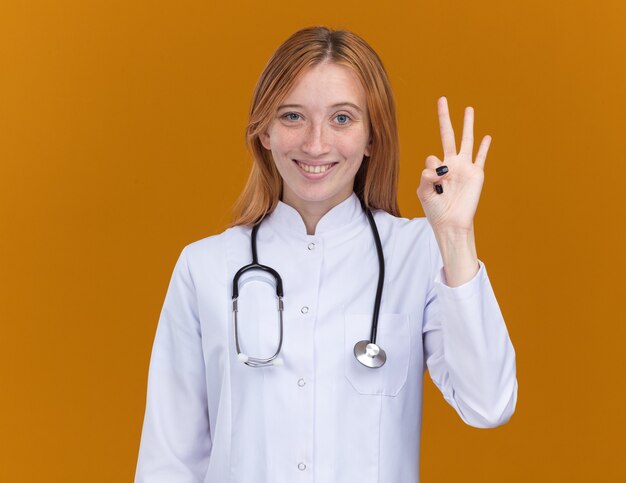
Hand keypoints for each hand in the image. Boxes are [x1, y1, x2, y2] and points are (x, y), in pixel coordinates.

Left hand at [416, 96, 491, 233]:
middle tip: (442, 99)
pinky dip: (485, 147)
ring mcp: (464, 167)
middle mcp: (451, 164)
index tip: (434, 182)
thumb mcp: (424, 193)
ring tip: (468, 108)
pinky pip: (481, 157)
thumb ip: (425, 178)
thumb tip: (435, 168)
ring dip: (467, 124)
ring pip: (467, 140)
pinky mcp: (476, 174)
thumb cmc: (436, 210)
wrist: (451, 223)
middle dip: (444, 118)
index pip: (431, 158)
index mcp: (436, 168)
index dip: (431, 171)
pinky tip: (488, 137)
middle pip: (447, 135)